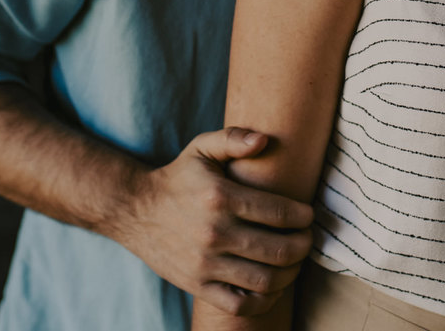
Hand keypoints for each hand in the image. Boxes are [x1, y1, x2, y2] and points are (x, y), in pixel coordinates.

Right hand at [108, 127, 314, 315]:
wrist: (135, 211)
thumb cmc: (177, 178)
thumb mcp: (201, 148)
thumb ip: (233, 138)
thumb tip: (264, 140)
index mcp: (220, 197)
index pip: (279, 213)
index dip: (304, 217)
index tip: (309, 216)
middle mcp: (214, 233)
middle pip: (279, 250)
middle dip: (304, 245)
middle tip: (308, 238)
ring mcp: (205, 263)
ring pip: (265, 280)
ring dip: (291, 273)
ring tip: (295, 261)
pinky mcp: (197, 285)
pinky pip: (240, 305)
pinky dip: (264, 301)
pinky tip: (273, 285)